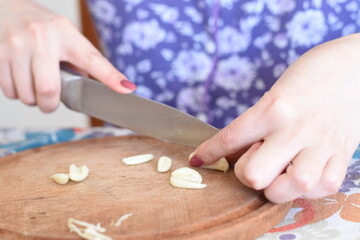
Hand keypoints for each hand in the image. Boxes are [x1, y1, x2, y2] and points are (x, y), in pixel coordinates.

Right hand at [0, 0, 134, 112]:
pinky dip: (16, 93)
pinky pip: (8, 91)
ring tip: (33, 83)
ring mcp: (17, 45)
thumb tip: (99, 88)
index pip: (93, 60)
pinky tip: (19, 78)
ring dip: (31, 99)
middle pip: (49, 90)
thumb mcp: (66, 36)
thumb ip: (81, 61)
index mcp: (66, 33)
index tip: (126, 89)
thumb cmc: (41, 27)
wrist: (4, 8)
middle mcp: (42, 38)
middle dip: (50, 104)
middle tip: (50, 100)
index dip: (110, 77)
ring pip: (26, 95)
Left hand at [190, 34, 359, 202]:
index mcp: (273, 108)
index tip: (198, 159)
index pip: (229, 138)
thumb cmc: (309, 77)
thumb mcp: (275, 94)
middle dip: (246, 174)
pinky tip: (303, 175)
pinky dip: (307, 189)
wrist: (355, 67)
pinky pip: (322, 188)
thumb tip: (233, 152)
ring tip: (278, 172)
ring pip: (289, 187)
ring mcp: (320, 145)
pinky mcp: (342, 155)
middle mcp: (294, 129)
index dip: (208, 153)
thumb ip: (256, 125)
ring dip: (277, 187)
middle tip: (253, 162)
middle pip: (253, 175)